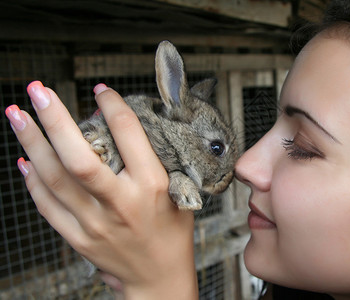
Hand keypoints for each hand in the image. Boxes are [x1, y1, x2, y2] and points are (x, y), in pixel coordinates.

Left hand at [5, 81, 197, 298]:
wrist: (159, 278)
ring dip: (32, 142)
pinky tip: (25, 157)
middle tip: (38, 90)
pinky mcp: (79, 238)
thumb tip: (123, 126)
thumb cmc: (172, 231)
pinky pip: (47, 205)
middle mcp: (122, 203)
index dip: (112, 106)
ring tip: (16, 113)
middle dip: (55, 119)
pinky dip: (32, 179)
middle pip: (80, 158)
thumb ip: (155, 162)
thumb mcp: (179, 192)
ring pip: (55, 178)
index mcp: (153, 186)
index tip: (100, 91)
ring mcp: (96, 223)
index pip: (128, 134)